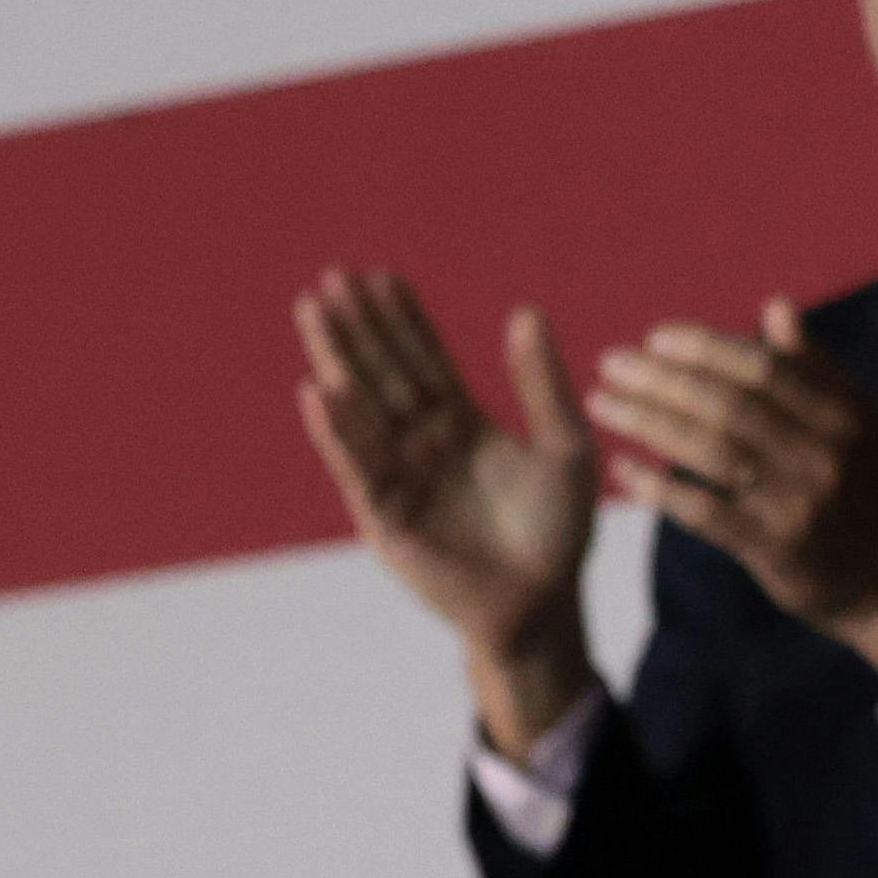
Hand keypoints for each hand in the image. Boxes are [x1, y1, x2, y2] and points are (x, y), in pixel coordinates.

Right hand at [298, 270, 603, 750]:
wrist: (541, 602)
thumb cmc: (558, 530)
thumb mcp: (565, 447)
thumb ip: (543, 384)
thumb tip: (526, 311)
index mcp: (461, 423)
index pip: (425, 359)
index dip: (402, 319)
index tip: (380, 275)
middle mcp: (421, 444)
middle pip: (383, 373)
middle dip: (358, 327)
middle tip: (332, 278)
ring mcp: (398, 477)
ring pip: (362, 408)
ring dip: (336, 360)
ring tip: (312, 312)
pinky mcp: (384, 514)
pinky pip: (357, 465)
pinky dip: (337, 429)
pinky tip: (318, 390)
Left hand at [581, 306, 877, 689]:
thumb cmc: (862, 485)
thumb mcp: (855, 421)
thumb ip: (812, 367)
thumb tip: (775, 305)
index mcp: (840, 415)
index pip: (763, 368)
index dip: (705, 348)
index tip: (656, 337)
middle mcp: (821, 455)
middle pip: (728, 406)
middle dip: (662, 379)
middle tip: (610, 363)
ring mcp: (798, 505)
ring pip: (711, 453)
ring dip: (648, 424)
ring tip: (601, 404)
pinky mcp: (776, 551)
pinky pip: (706, 513)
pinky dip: (659, 489)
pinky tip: (621, 470)